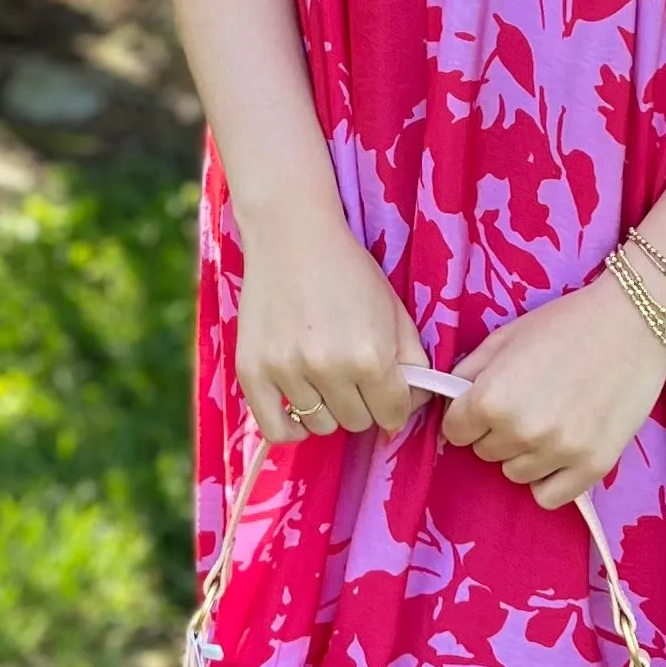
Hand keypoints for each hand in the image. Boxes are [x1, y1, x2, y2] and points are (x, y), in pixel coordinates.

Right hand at [232, 189, 426, 444]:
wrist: (290, 236)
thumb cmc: (348, 271)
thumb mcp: (394, 310)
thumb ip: (412, 361)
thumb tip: (413, 404)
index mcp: (370, 356)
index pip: (393, 414)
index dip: (395, 404)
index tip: (388, 391)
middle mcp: (329, 369)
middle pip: (357, 423)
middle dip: (363, 404)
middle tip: (354, 376)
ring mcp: (287, 372)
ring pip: (320, 426)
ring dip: (328, 410)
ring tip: (324, 378)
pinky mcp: (252, 372)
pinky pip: (275, 430)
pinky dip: (292, 428)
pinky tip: (300, 409)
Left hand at [437, 278, 665, 507]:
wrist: (634, 324)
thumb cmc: (566, 324)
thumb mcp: (505, 337)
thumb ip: (470, 372)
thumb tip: (453, 400)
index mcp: (491, 399)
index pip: (454, 431)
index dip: (468, 415)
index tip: (490, 401)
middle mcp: (520, 432)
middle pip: (484, 452)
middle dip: (497, 431)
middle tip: (527, 402)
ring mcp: (558, 453)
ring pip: (515, 473)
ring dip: (524, 453)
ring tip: (550, 420)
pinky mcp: (592, 468)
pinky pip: (549, 497)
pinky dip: (549, 479)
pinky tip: (560, 452)